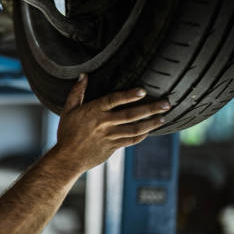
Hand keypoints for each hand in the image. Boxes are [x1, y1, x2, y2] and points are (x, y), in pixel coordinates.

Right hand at [52, 73, 170, 172]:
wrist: (68, 158)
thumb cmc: (67, 132)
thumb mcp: (68, 110)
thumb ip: (76, 92)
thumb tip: (84, 75)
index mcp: (93, 111)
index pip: (113, 100)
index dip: (128, 95)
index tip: (143, 91)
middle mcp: (103, 124)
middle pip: (130, 115)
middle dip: (150, 108)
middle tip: (166, 103)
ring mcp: (110, 136)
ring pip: (135, 129)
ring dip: (151, 123)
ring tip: (163, 117)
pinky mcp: (113, 147)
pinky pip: (131, 140)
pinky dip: (142, 135)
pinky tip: (149, 130)